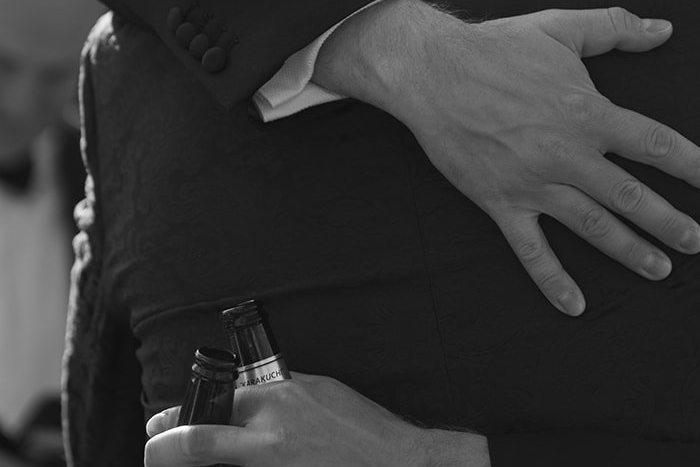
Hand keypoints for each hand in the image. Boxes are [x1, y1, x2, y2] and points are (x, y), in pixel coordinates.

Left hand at [144, 372, 487, 465]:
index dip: (177, 416)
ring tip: (179, 458)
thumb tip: (247, 396)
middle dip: (165, 446)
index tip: (159, 423)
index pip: (212, 404)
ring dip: (198, 461)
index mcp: (277, 402)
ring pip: (216, 465)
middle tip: (153, 446)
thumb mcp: (316, 392)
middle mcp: (267, 438)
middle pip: (197, 442)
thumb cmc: (360, 426)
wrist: (394, 463)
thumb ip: (278, 395)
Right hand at [316, 0, 699, 314]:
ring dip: (629, 251)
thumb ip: (616, 26)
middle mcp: (567, 154)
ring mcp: (535, 183)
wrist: (433, 70)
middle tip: (698, 242)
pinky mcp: (502, 203)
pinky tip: (575, 305)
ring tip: (661, 270)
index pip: (653, 143)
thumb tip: (664, 28)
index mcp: (586, 112)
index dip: (690, 162)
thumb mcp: (561, 26)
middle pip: (630, 196)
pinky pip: (532, 250)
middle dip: (669, 222)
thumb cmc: (500, 45)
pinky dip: (553, 280)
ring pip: (592, 226)